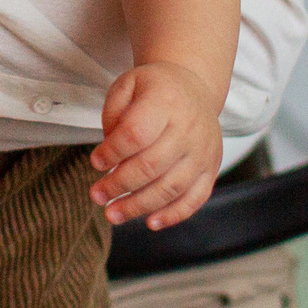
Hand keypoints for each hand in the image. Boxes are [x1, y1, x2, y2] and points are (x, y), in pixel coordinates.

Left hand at [90, 59, 224, 229]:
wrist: (194, 87)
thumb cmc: (155, 89)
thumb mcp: (127, 85)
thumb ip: (114, 114)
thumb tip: (110, 153)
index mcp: (165, 102)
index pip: (135, 134)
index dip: (112, 152)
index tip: (95, 162)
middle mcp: (189, 128)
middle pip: (151, 166)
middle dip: (119, 185)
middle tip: (97, 196)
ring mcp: (203, 150)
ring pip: (171, 187)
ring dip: (139, 206)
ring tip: (113, 214)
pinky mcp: (212, 167)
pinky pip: (195, 198)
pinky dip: (173, 215)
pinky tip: (150, 222)